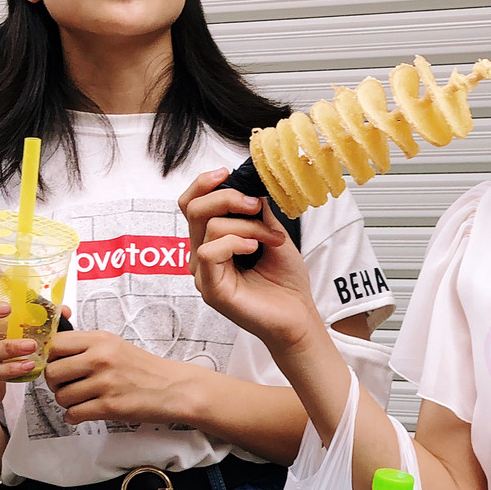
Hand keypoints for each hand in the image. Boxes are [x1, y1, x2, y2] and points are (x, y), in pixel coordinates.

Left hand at [45, 329, 197, 426]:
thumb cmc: (144, 369)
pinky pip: (73, 414)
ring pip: (61, 396)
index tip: (56, 365)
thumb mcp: (115, 346)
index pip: (55, 344)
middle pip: (52, 372)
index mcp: (100, 340)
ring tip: (81, 400)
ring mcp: (104, 383)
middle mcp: (100, 358)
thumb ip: (86, 347)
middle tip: (67, 386)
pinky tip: (85, 412)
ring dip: (66, 402)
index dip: (49, 357)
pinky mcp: (109, 406)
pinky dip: (74, 416)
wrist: (174, 388)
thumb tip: (51, 352)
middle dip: (55, 384)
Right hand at [180, 168, 324, 350]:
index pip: (192, 204)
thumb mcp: (273, 235)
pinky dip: (235, 242)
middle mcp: (203, 255)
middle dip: (226, 197)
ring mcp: (204, 274)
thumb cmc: (286, 282)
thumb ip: (257, 212)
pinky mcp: (211, 290)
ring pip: (207, 227)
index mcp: (213, 241)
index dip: (203, 184)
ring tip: (270, 239)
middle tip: (255, 206)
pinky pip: (209, 252)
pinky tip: (254, 249)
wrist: (298, 316)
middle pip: (193, 209)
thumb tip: (250, 186)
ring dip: (246, 225)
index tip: (227, 173)